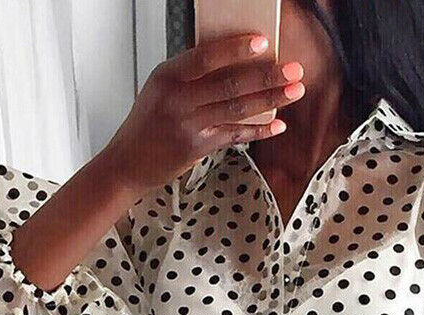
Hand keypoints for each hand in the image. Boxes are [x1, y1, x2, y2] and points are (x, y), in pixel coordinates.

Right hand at [104, 32, 305, 195]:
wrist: (128, 162)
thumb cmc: (148, 122)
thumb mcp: (161, 88)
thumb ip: (192, 75)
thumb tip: (237, 60)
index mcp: (168, 76)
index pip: (206, 56)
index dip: (237, 49)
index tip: (264, 42)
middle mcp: (178, 100)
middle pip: (230, 84)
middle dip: (267, 76)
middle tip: (294, 70)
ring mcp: (189, 125)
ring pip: (237, 109)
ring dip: (270, 100)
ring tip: (295, 91)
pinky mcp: (197, 148)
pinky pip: (234, 135)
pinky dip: (258, 130)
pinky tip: (278, 124)